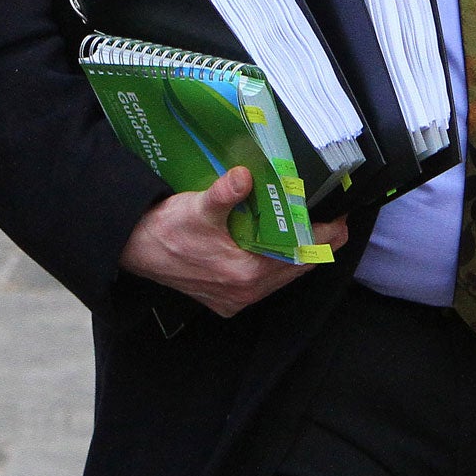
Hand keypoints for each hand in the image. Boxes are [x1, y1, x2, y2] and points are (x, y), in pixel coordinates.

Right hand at [117, 167, 349, 318]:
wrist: (134, 250)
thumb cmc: (165, 230)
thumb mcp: (197, 207)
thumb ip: (224, 193)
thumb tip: (244, 175)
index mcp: (245, 273)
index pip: (300, 256)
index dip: (324, 238)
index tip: (341, 220)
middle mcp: (245, 293)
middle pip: (295, 270)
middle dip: (316, 246)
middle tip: (333, 223)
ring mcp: (235, 300)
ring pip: (281, 278)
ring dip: (297, 257)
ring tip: (312, 232)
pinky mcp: (225, 299)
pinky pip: (264, 284)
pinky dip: (277, 266)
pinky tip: (279, 247)